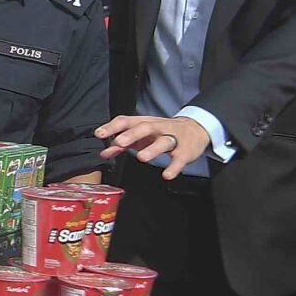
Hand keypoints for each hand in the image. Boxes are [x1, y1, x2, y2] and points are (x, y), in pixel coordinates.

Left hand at [97, 113, 212, 179]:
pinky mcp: (185, 152)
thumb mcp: (142, 136)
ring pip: (163, 142)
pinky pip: (179, 159)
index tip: (100, 134)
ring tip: (142, 157)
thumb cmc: (162, 132)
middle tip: (119, 142)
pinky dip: (173, 167)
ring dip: (152, 149)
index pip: (127, 121)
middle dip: (131, 135)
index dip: (112, 127)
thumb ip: (123, 144)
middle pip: (144, 128)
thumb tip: (105, 152)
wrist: (195, 129)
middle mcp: (158, 128)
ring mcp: (173, 139)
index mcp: (145, 123)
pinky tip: (167, 175)